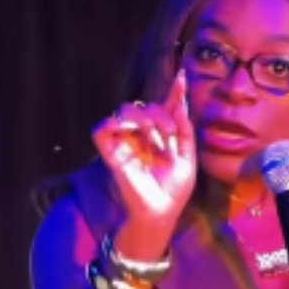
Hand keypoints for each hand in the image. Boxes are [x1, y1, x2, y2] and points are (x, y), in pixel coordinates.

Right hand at [92, 70, 196, 230]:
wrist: (161, 212)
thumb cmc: (174, 190)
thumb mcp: (188, 158)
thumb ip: (185, 130)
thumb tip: (181, 102)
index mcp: (162, 135)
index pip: (166, 106)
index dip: (174, 91)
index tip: (181, 77)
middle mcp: (143, 135)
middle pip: (147, 106)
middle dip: (161, 116)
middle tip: (169, 137)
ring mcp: (127, 143)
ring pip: (124, 111)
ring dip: (142, 119)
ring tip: (153, 139)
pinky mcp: (112, 153)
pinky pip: (100, 129)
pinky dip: (110, 124)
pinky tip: (126, 131)